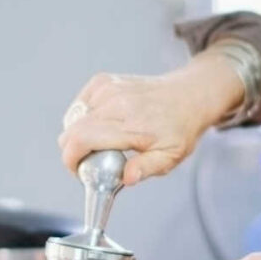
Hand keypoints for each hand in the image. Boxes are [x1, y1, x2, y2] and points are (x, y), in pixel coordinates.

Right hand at [58, 52, 243, 184]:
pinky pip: (79, 105)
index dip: (71, 160)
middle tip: (92, 162)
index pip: (81, 140)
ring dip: (80, 135)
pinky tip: (102, 124)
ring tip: (103, 143)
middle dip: (73, 152)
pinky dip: (83, 117)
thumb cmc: (180, 128)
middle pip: (71, 131)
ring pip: (73, 119)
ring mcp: (109, 89)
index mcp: (131, 125)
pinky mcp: (104, 81)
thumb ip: (146, 168)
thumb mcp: (171, 156)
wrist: (190, 95)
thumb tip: (127, 178)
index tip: (79, 172)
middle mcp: (116, 104)